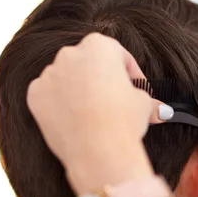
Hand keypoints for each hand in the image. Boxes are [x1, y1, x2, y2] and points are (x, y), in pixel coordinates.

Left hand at [26, 33, 173, 190]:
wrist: (97, 150)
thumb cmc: (123, 119)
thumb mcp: (144, 105)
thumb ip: (148, 100)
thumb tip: (162, 111)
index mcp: (99, 46)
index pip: (119, 54)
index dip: (132, 73)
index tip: (138, 89)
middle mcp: (70, 54)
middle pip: (90, 62)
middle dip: (103, 78)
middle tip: (116, 100)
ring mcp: (50, 74)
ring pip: (67, 77)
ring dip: (80, 90)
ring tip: (96, 113)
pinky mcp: (35, 95)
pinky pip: (50, 94)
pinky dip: (61, 103)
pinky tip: (77, 119)